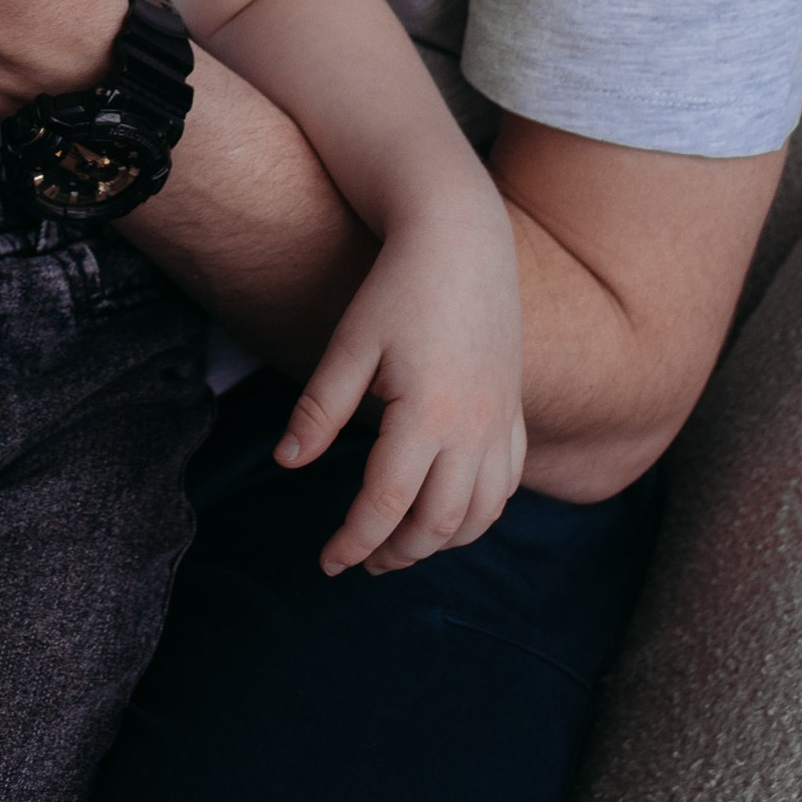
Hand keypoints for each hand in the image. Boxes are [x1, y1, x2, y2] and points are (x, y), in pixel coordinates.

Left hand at [274, 198, 525, 576]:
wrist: (463, 239)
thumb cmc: (398, 286)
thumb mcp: (349, 345)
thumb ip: (319, 410)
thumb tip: (287, 464)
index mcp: (427, 415)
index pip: (386, 505)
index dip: (353, 541)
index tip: (327, 562)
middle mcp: (474, 428)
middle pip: (438, 523)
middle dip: (396, 553)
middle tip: (360, 562)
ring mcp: (501, 421)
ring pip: (481, 513)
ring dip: (441, 542)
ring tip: (400, 547)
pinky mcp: (514, 409)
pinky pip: (508, 484)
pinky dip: (480, 513)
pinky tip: (449, 514)